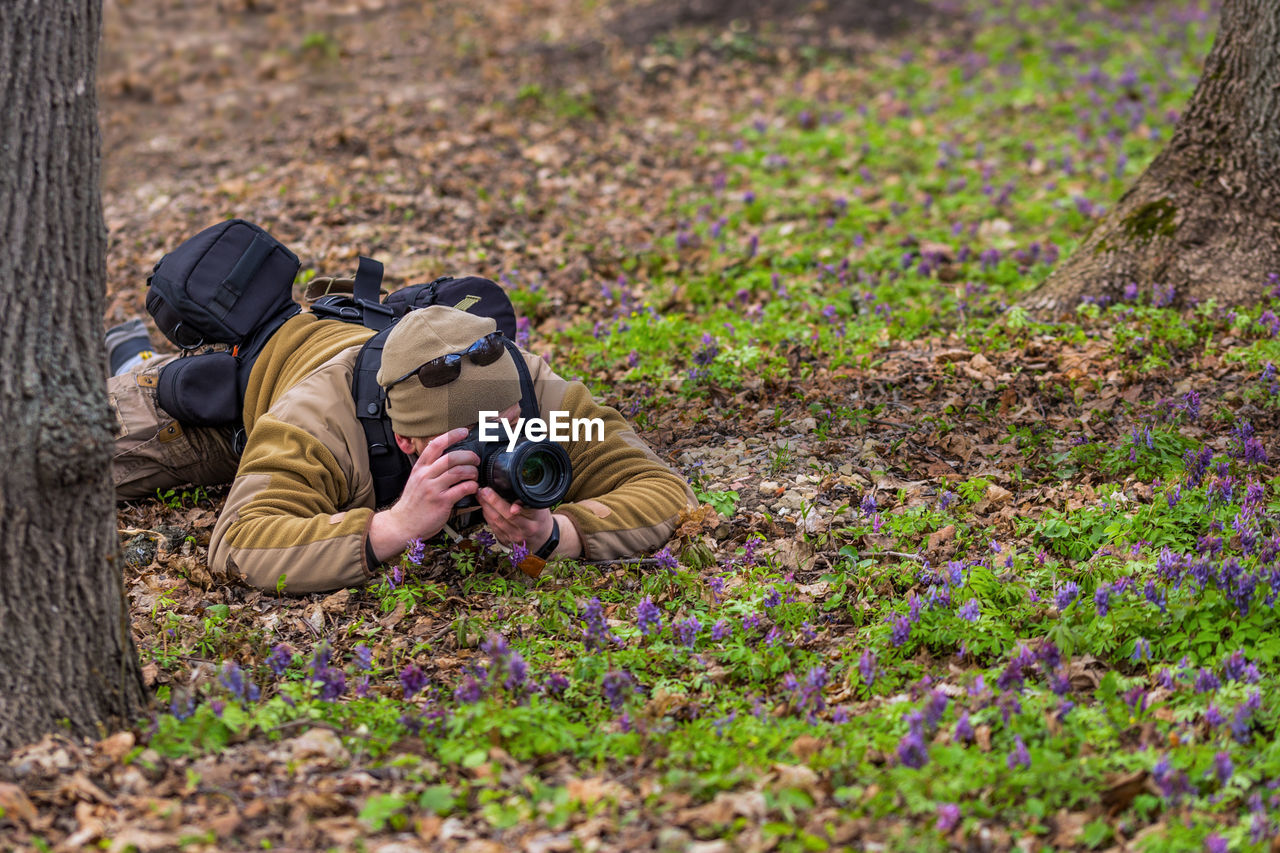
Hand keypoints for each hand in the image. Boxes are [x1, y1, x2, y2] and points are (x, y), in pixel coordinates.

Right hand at [368, 427, 477, 560]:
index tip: (464, 431)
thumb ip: (429, 468)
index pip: (435, 445)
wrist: (402, 524)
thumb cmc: (413, 503)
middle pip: (451, 457)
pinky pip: (462, 489)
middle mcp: (425, 476)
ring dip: (472, 471)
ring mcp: (433, 489)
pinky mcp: (441, 502)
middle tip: (475, 460)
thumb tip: (448, 457)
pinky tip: (472, 487)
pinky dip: (472, 486)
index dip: (451, 435)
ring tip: (474, 475)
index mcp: (419, 468)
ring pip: (458, 472)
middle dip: (468, 456)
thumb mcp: (416, 480)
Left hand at [476, 487, 554, 554]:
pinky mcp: (505, 540)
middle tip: (483, 490)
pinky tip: (484, 506)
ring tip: (480, 495)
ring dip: (485, 507)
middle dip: (489, 501)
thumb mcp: (541, 507)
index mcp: (534, 522)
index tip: (490, 492)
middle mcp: (523, 531)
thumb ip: (528, 501)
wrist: (541, 538)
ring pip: (495, 521)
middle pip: (502, 516)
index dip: (500, 503)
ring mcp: (513, 537)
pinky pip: (492, 526)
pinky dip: (487, 515)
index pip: (514, 513)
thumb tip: (513, 492)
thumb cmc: (540, 518)